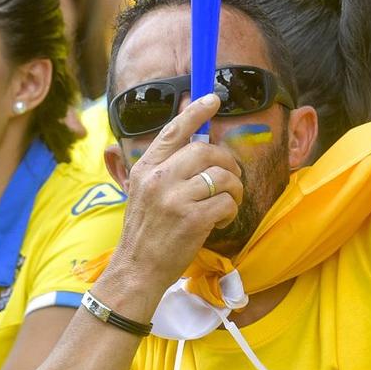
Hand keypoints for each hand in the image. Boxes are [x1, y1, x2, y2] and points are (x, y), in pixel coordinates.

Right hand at [105, 92, 244, 298]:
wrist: (136, 270)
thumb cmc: (145, 232)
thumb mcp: (144, 192)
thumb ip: (165, 168)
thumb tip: (194, 142)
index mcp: (146, 168)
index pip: (174, 130)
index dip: (196, 111)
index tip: (213, 98)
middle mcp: (159, 179)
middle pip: (207, 150)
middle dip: (227, 162)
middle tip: (231, 178)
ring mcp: (175, 199)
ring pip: (222, 176)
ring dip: (234, 190)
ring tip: (228, 203)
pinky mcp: (192, 220)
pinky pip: (226, 203)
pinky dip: (231, 211)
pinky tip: (220, 221)